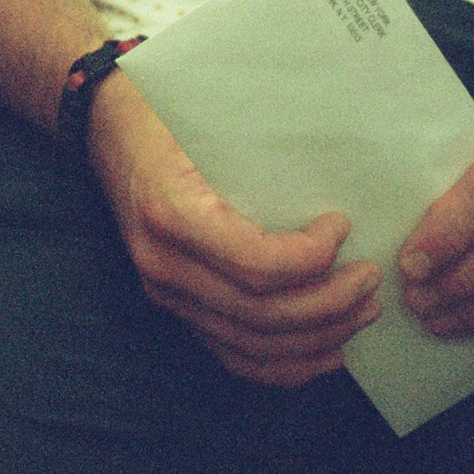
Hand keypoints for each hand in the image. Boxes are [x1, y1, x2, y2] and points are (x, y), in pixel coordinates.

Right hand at [90, 73, 380, 385]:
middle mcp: (163, 264)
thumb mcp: (206, 118)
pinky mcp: (172, 305)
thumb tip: (338, 170)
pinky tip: (326, 349)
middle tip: (370, 280)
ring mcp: (164, 292)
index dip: (312, 259)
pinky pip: (233, 355)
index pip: (256, 266)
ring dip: (318, 338)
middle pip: (261, 315)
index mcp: (171, 212)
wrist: (103, 124)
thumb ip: (261, 149)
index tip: (343, 228)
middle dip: (330, 305)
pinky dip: (285, 363)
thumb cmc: (160, 110)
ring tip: (361, 312)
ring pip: (253, 346)